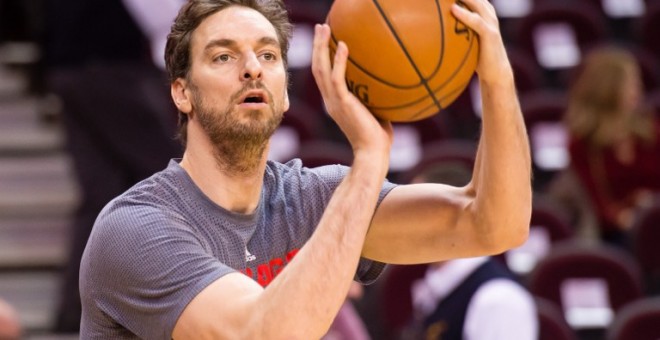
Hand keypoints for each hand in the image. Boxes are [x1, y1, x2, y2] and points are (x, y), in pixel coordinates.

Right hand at [311, 24, 392, 159]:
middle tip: (321, 27)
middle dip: (318, 46)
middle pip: (317, 68)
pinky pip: (337, 78)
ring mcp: (334, 102)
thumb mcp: (377, 112)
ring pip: (320, 69)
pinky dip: (338, 61)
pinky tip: (344, 45)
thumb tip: (391, 82)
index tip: (327, 41)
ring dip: (321, 47)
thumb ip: (377, 97)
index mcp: (335, 102)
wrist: (373, 154)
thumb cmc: (379, 138)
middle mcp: (330, 100)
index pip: (323, 76)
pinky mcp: (342, 104)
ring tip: (324, 28)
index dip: (322, 57)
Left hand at [451, 0, 511, 84]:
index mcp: (483, 13)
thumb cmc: (478, 57)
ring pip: (476, 3)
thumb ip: (456, 30)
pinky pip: (476, 21)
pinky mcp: (490, 34)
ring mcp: (490, 23)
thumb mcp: (467, 39)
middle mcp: (488, 14)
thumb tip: (434, 30)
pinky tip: (453, 9)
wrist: (496, 72)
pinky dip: (464, 14)